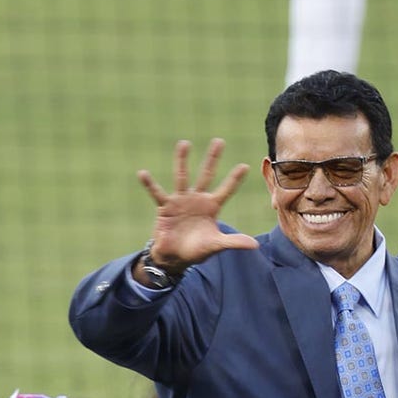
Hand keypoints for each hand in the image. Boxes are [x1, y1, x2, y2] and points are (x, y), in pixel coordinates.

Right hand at [138, 139, 258, 273]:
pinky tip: (143, 173)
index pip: (225, 190)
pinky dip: (149, 184)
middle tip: (219, 141)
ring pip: (182, 177)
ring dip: (182, 161)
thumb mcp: (216, 245)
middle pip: (206, 175)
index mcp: (211, 207)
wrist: (174, 257)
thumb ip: (233, 242)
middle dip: (212, 159)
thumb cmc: (196, 250)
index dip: (234, 179)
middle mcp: (197, 199)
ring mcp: (180, 200)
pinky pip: (157, 192)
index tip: (245, 166)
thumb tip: (255, 244)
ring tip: (184, 143)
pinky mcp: (165, 206)